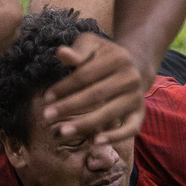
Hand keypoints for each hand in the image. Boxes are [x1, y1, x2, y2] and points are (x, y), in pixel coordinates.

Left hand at [40, 32, 145, 147]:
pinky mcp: (140, 114)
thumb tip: (62, 53)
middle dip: (69, 107)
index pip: (86, 75)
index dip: (65, 87)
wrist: (135, 66)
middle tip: (47, 117)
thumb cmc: (104, 56)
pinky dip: (115, 136)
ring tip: (62, 131)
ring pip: (109, 113)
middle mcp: (131, 78)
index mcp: (118, 58)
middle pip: (96, 95)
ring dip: (85, 124)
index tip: (46, 98)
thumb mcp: (91, 45)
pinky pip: (130, 129)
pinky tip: (95, 141)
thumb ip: (77, 51)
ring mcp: (137, 97)